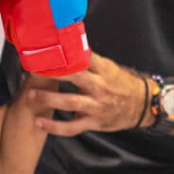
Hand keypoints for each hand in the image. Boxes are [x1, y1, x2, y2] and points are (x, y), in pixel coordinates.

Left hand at [18, 54, 150, 135]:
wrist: (142, 106)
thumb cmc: (123, 84)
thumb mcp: (110, 67)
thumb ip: (90, 60)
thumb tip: (69, 46)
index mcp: (103, 70)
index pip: (83, 57)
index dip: (64, 53)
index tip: (45, 50)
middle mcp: (99, 87)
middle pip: (73, 77)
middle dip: (51, 74)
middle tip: (32, 70)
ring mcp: (96, 106)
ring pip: (69, 102)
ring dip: (48, 99)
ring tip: (31, 96)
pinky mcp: (94, 122)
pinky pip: (71, 127)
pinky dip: (54, 127)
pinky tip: (39, 122)